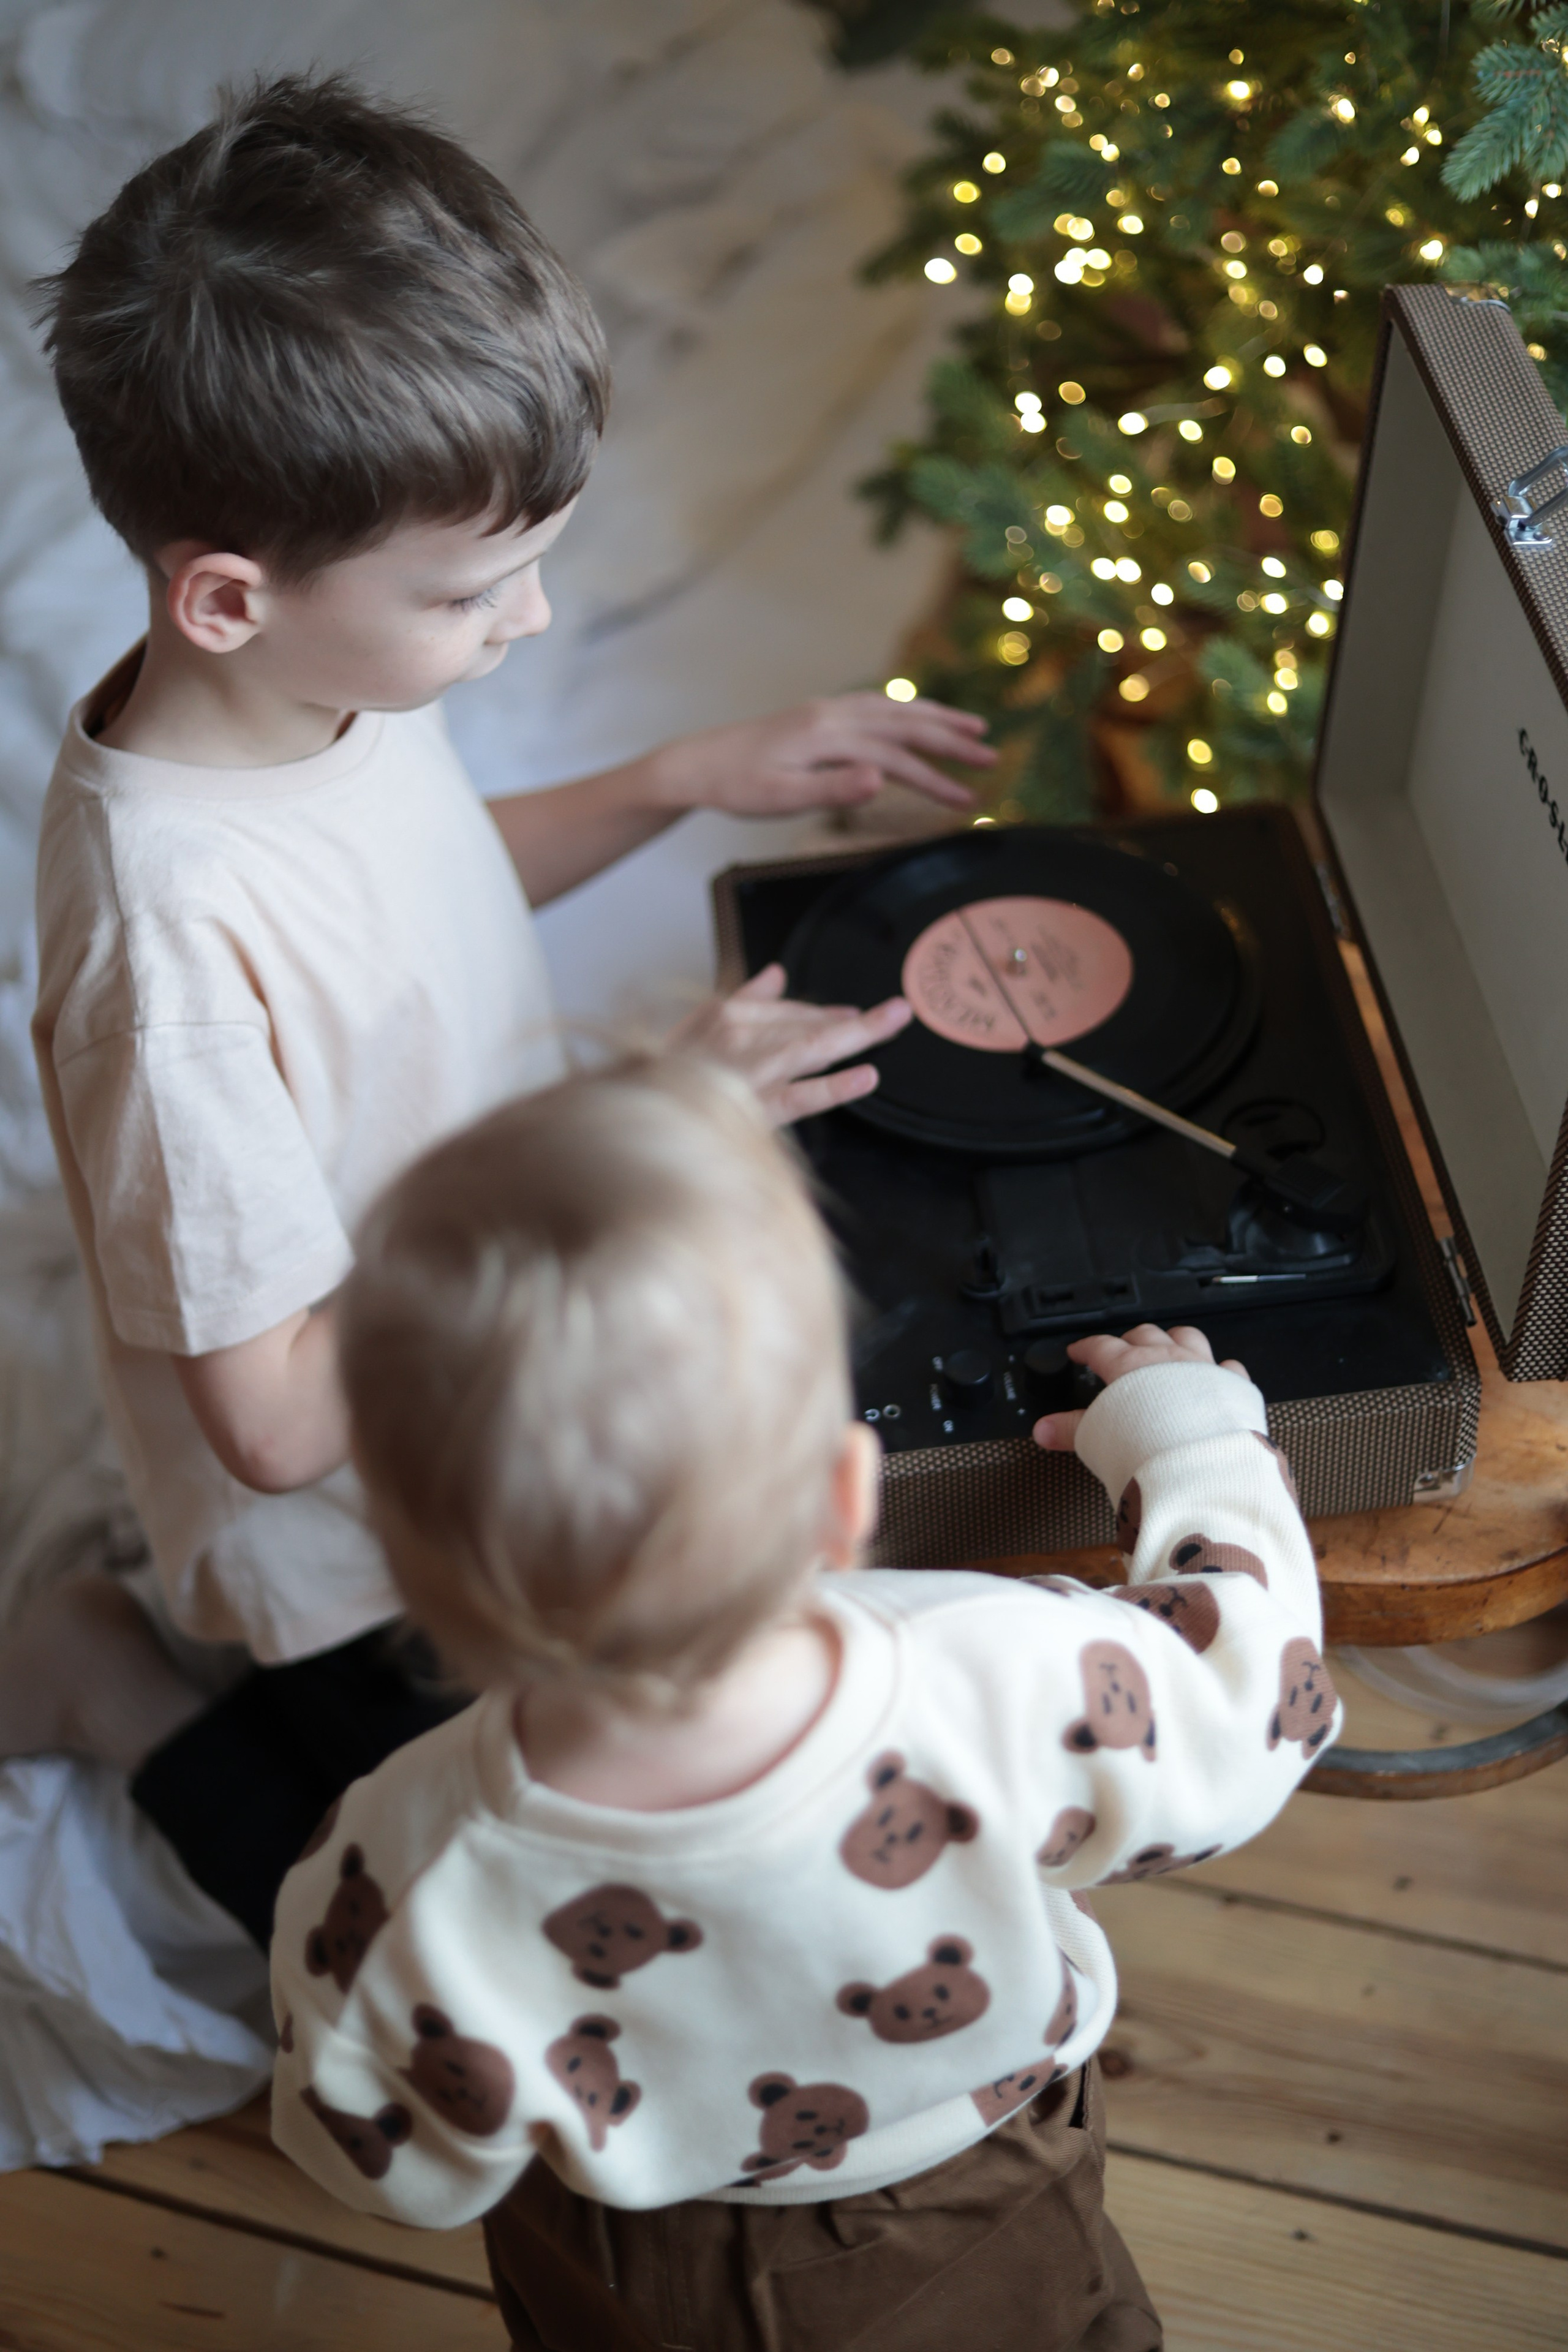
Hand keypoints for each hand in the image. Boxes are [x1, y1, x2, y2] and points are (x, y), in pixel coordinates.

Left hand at [648, 693, 993, 816]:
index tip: (968, 799)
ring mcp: (828, 709)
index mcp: (827, 735)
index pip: (896, 758)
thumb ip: (832, 790)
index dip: (936, 779)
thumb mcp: (781, 798)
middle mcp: (833, 714)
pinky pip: (877, 705)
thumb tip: (881, 780)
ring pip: (895, 708)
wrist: (700, 763)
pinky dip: (908, 709)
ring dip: (937, 718)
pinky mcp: (821, 713)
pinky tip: (921, 717)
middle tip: (993, 757)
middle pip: (905, 724)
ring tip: (975, 729)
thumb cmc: (738, 787)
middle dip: (952, 740)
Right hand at [676, 963, 912, 1124]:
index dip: (826, 1014)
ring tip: (895, 1022)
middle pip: (807, 1026)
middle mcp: (736, 1035)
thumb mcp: (697, 1030)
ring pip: (810, 1048)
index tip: (856, 1018)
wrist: (631, 1117)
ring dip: (858, 1035)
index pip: (787, 1011)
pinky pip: (800, 1096)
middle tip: (899, 1014)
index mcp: (723, 1013)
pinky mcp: (751, 1107)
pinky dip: (834, 1086)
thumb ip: (743, 999)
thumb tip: (776, 972)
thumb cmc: (662, 1077)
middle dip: (855, 1021)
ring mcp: (746, 1071)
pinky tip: (866, 1077)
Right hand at [1032, 1323, 1248, 1452]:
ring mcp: (1204, 1368)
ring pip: (1187, 1337)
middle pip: (1144, 1334)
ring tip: (1167, 1348)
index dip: (1085, 1347)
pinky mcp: (1233, 1387)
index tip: (1079, 1350)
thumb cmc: (1149, 1450)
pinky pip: (1228, 1367)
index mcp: (1130, 1367)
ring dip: (1174, 1340)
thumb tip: (1043, 1430)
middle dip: (1129, 1339)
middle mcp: (1167, 1360)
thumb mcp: (1096, 1441)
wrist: (1199, 1466)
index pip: (1100, 1346)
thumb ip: (1069, 1431)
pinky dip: (1221, 1369)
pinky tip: (1218, 1374)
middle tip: (1120, 1349)